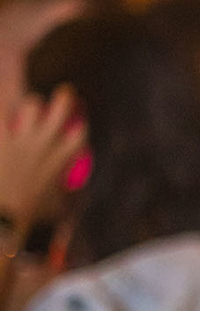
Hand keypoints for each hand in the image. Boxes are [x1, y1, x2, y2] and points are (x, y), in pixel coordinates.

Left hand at [0, 87, 84, 235]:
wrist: (8, 216)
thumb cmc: (34, 214)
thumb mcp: (61, 207)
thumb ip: (70, 196)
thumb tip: (74, 192)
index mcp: (64, 156)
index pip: (81, 132)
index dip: (82, 127)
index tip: (78, 127)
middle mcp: (48, 142)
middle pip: (62, 106)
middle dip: (65, 96)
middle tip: (64, 94)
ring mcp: (24, 138)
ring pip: (32, 105)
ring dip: (32, 105)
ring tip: (28, 110)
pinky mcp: (3, 140)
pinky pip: (2, 116)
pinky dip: (2, 111)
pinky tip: (3, 110)